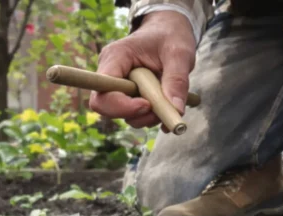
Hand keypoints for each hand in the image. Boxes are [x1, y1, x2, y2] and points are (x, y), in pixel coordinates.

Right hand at [88, 11, 195, 130]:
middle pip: (108, 109)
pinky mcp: (129, 96)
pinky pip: (136, 115)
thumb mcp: (179, 53)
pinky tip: (167, 104)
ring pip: (126, 116)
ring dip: (149, 117)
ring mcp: (118, 87)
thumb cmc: (171, 36)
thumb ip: (177, 80)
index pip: (102, 93)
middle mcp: (111, 74)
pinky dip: (153, 116)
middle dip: (138, 115)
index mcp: (115, 57)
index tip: (148, 104)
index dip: (121, 106)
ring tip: (169, 101)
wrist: (169, 31)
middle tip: (163, 108)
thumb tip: (176, 111)